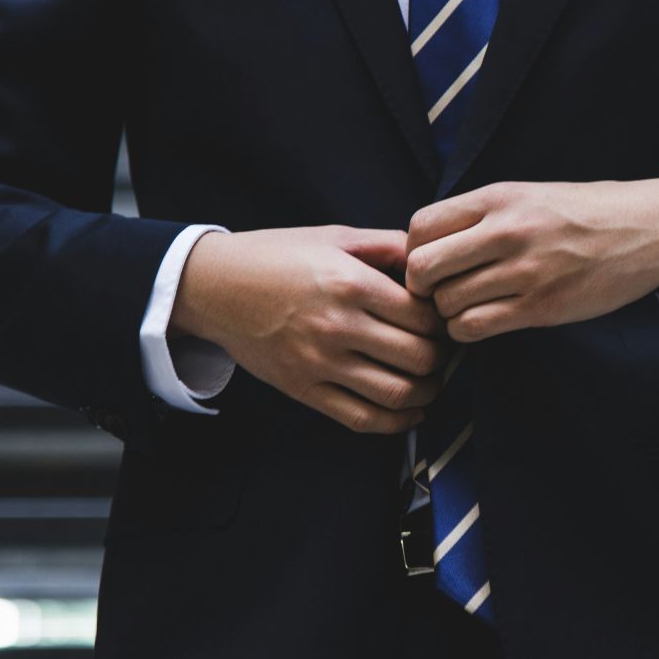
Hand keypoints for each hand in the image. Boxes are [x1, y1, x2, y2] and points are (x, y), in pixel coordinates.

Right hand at [170, 226, 449, 432]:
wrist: (215, 286)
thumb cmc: (277, 256)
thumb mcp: (334, 237)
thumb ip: (387, 245)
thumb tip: (432, 258)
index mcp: (350, 283)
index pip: (423, 316)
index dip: (444, 321)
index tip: (443, 320)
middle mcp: (337, 325)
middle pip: (419, 357)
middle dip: (441, 358)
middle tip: (443, 351)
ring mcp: (319, 362)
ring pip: (397, 393)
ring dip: (427, 392)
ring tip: (431, 381)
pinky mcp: (303, 389)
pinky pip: (361, 418)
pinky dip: (396, 422)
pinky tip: (410, 411)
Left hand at [404, 180, 658, 342]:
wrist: (647, 229)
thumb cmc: (583, 213)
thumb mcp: (527, 195)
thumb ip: (480, 216)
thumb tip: (427, 245)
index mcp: (498, 198)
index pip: (420, 226)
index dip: (413, 250)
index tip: (431, 262)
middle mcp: (506, 231)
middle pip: (422, 268)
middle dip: (422, 287)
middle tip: (439, 292)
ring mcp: (524, 271)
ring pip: (446, 304)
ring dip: (447, 312)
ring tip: (467, 306)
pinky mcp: (541, 307)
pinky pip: (474, 327)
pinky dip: (467, 330)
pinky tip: (483, 321)